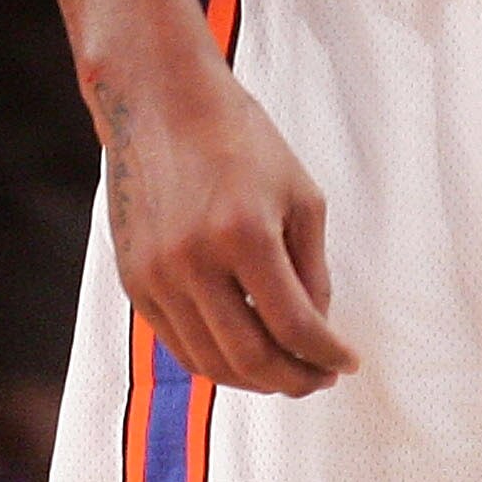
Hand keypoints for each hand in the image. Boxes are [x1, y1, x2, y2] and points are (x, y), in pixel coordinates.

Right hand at [88, 0, 358, 398]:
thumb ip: (311, 268)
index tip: (348, 362)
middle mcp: (193, 261)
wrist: (159, 101)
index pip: (295, 326)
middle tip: (321, 377)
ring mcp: (155, 275)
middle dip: (296, 379)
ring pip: (211, 362)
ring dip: (256, 379)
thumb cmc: (240, 138)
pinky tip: (243, 353)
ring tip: (286, 370)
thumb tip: (316, 330)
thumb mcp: (298, 192)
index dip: (328, 355)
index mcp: (244, 232)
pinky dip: (215, 361)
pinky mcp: (133, 280)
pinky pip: (178, 344)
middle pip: (251, 358)